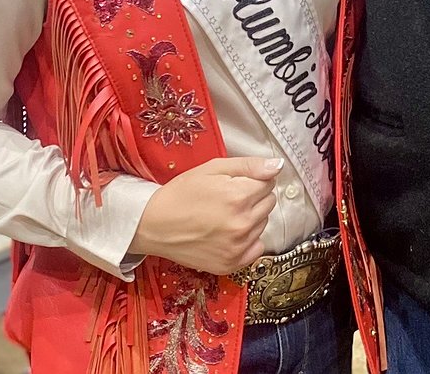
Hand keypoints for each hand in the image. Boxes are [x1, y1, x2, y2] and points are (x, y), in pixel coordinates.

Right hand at [131, 157, 281, 274]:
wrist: (153, 225)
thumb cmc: (181, 193)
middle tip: (229, 198)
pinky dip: (248, 240)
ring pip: (263, 224)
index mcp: (239, 196)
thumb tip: (277, 166)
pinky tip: (229, 233)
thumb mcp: (213, 168)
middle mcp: (242, 223)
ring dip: (251, 217)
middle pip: (269, 203)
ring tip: (225, 215)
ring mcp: (238, 247)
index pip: (268, 183)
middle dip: (254, 197)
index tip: (236, 182)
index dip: (253, 179)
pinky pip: (257, 248)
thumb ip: (249, 166)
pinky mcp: (231, 264)